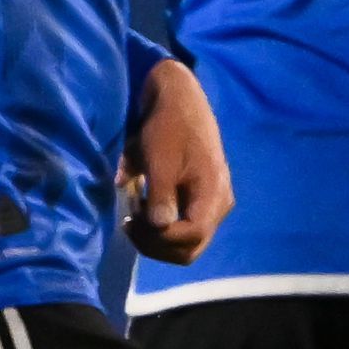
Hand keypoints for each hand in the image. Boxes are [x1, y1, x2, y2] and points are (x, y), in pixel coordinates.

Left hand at [126, 59, 232, 263]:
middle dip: (157, 244)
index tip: (132, 222)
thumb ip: (161, 196)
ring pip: (186, 241)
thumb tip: (160, 226)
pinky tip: (142, 207)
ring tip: (134, 215)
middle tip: (130, 225)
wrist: (180, 100)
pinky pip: (183, 225)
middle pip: (190, 248)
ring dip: (157, 237)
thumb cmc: (169, 127)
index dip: (160, 240)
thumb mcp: (159, 160)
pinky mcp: (202, 198)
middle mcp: (218, 204)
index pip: (191, 237)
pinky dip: (161, 226)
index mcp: (214, 195)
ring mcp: (212, 203)